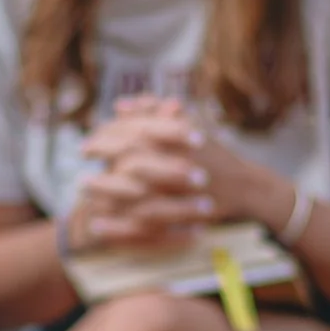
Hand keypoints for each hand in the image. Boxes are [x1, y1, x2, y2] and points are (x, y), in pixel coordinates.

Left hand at [69, 98, 294, 252]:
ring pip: (133, 190)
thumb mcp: (188, 127)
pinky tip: (98, 224)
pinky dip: (117, 225)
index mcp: (181, 135)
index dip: (106, 136)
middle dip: (102, 159)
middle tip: (82, 164)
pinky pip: (142, 222)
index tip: (88, 143)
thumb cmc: (213, 156)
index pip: (134, 130)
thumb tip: (121, 105)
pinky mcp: (182, 216)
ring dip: (104, 190)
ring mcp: (181, 189)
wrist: (247, 190)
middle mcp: (180, 158)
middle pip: (130, 157)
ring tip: (84, 190)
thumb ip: (155, 113)